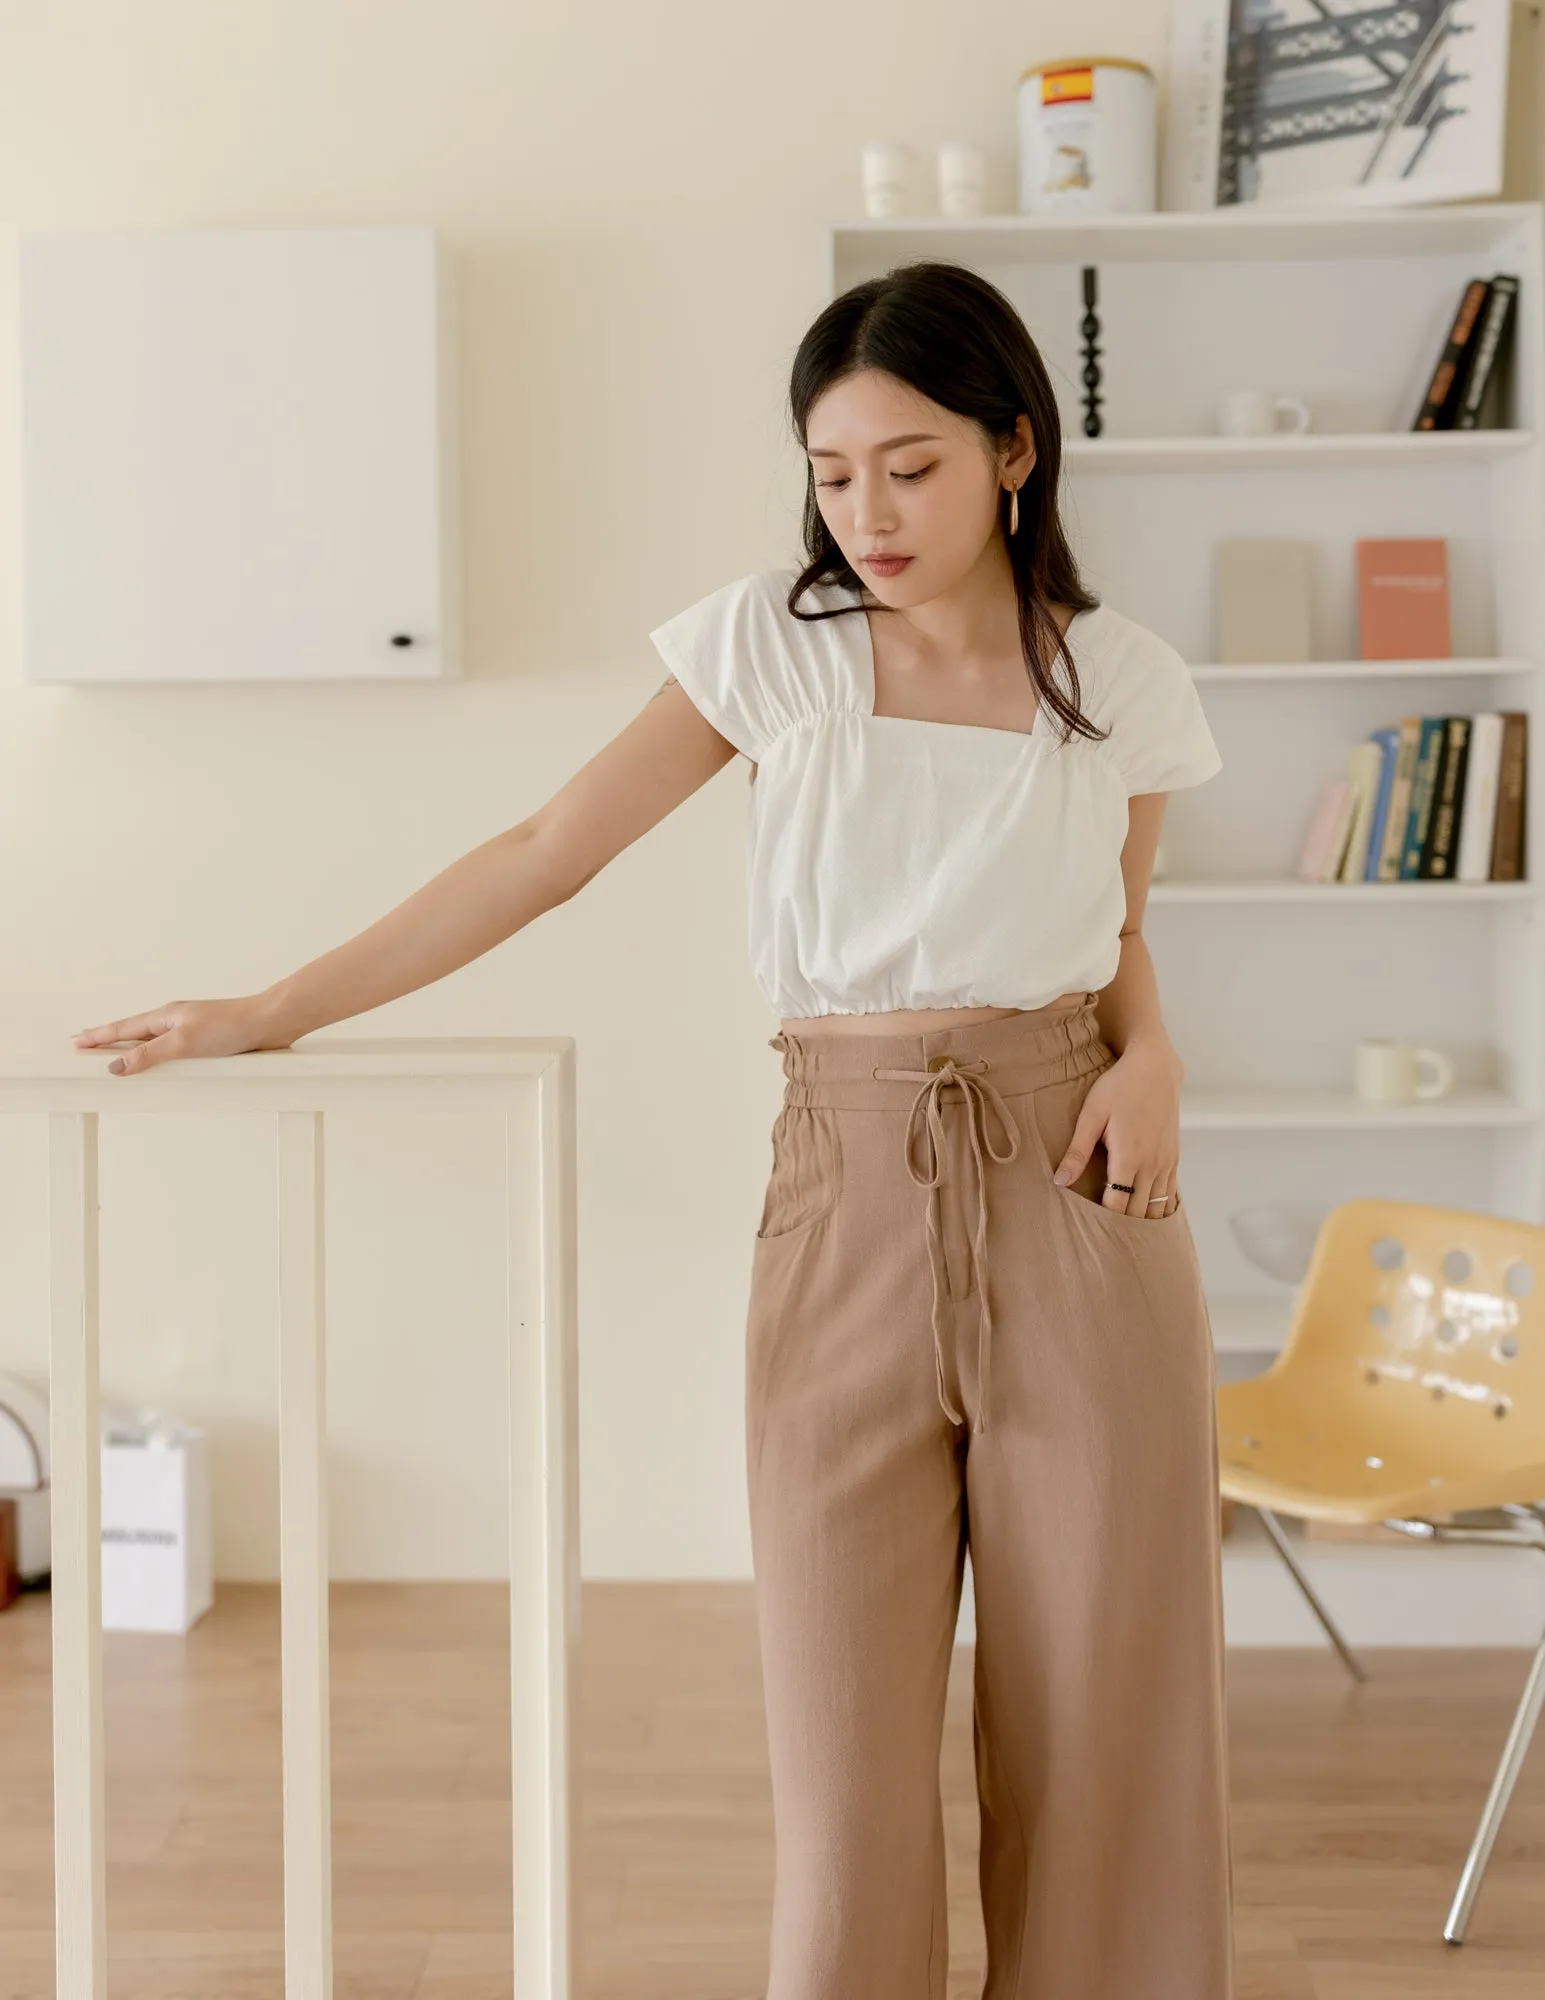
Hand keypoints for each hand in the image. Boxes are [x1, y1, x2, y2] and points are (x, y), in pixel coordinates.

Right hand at [71, 995, 293, 1076]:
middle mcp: (176, 1020)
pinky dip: (158, 1054)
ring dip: (133, 1046)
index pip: (123, 1028)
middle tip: (86, 1043)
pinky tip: (162, 1061)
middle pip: (134, 1031)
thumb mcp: (183, 1043)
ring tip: (116, 1052)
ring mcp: (192, 1029)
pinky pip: (173, 1049)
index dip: (99, 1037)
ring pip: (154, 1040)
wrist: (270, 1022)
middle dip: (109, 1038)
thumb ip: (149, 1054)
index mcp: (165, 1016)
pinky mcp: (209, 1041)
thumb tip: (116, 1066)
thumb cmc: (231, 1027)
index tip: (77, 1041)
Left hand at [1050, 1037, 1182, 1218]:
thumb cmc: (1118, 1087)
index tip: (1088, 1232)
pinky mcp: (1174, 1158)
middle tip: (1103, 1242)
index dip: (1103, 1223)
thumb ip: (1077, 1151)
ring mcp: (1167, 1163)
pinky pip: (1170, 1195)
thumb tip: (1059, 1181)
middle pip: (1138, 1213)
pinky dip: (1159, 1209)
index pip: (1116, 1206)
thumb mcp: (1091, 1115)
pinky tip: (1146, 1218)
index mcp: (1129, 1158)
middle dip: (1121, 1229)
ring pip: (1157, 1209)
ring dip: (1142, 1222)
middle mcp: (1152, 1165)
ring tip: (1124, 1236)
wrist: (1155, 1068)